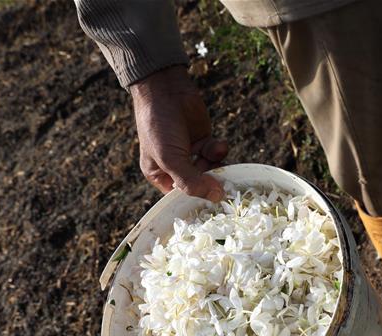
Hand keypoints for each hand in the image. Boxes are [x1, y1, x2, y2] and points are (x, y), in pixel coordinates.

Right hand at [130, 66, 227, 200]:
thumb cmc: (159, 125)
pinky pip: (216, 155)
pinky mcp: (203, 141)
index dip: (197, 199)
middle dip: (211, 180)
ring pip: (211, 170)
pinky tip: (217, 144)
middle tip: (222, 179)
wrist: (165, 89)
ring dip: (217, 165)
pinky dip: (219, 151)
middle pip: (199, 184)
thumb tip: (217, 197)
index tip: (214, 199)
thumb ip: (191, 181)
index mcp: (160, 175)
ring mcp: (191, 154)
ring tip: (215, 153)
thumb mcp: (170, 158)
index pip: (181, 197)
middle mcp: (175, 167)